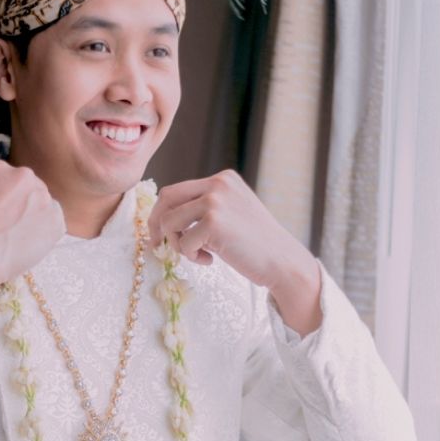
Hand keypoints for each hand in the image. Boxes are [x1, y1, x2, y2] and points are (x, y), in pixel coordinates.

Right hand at [0, 160, 65, 313]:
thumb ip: (3, 194)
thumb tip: (22, 204)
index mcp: (1, 167)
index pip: (15, 181)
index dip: (10, 201)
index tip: (1, 214)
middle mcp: (25, 174)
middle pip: (33, 190)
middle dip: (27, 207)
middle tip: (12, 228)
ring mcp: (43, 195)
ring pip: (46, 207)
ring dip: (37, 220)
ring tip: (17, 238)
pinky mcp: (57, 217)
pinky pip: (56, 224)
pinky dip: (46, 235)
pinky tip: (27, 244)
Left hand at [146, 169, 322, 333]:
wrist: (282, 261)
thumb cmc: (255, 244)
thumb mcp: (232, 213)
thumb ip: (205, 208)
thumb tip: (165, 218)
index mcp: (223, 179)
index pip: (177, 190)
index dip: (162, 212)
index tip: (160, 233)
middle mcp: (218, 184)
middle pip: (166, 198)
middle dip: (158, 224)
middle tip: (159, 245)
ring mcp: (215, 201)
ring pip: (170, 221)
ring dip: (177, 244)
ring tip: (198, 255)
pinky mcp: (213, 222)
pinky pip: (183, 242)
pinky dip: (192, 257)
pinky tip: (211, 261)